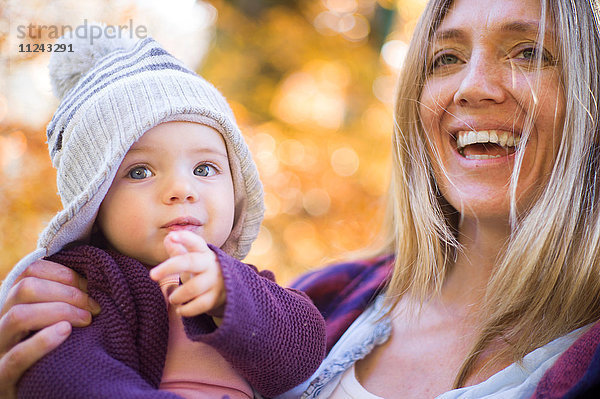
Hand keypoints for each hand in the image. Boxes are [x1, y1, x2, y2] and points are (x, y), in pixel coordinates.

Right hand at [0, 259, 100, 397]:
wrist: (43, 393)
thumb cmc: (56, 352)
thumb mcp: (56, 321)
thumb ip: (66, 300)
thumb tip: (95, 278)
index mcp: (13, 304)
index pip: (30, 271)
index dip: (62, 273)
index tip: (88, 285)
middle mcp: (1, 322)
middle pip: (24, 289)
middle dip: (65, 292)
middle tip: (94, 306)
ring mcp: (0, 349)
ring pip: (18, 316)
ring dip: (59, 311)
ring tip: (86, 319)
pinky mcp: (4, 377)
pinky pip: (18, 357)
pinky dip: (43, 341)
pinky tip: (66, 332)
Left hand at [150, 231, 225, 317]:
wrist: (229, 289)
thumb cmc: (202, 271)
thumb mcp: (193, 260)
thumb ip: (179, 250)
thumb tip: (168, 238)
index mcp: (204, 253)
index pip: (195, 242)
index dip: (185, 238)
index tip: (172, 236)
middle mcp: (211, 265)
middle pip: (190, 262)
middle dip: (169, 267)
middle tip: (152, 275)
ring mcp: (215, 282)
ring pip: (193, 288)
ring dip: (178, 296)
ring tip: (172, 299)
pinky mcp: (216, 298)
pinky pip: (199, 305)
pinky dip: (186, 310)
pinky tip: (180, 310)